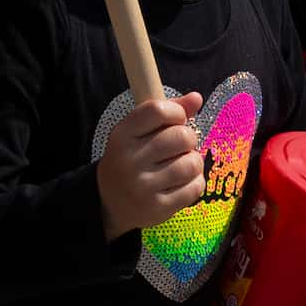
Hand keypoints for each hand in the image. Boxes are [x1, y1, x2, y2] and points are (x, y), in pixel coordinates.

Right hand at [99, 92, 205, 236]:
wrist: (109, 203)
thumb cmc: (130, 159)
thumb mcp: (138, 133)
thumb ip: (166, 112)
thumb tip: (196, 97)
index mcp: (122, 135)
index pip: (158, 110)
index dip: (177, 112)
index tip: (177, 121)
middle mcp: (130, 160)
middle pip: (181, 136)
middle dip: (189, 139)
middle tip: (181, 146)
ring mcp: (143, 186)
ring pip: (192, 163)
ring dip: (194, 162)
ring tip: (183, 165)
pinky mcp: (158, 208)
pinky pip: (195, 188)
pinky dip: (196, 182)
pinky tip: (183, 182)